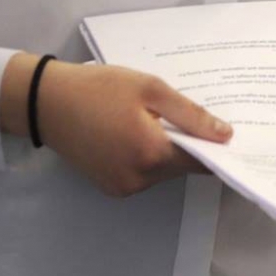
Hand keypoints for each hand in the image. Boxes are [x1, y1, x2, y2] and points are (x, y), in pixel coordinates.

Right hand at [29, 59, 232, 197]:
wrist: (47, 102)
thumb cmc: (99, 89)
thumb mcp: (150, 89)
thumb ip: (190, 114)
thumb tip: (225, 135)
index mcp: (151, 154)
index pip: (200, 162)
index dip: (215, 148)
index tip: (228, 133)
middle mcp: (138, 179)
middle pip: (181, 167)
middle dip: (188, 144)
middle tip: (186, 115)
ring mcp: (122, 187)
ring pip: (162, 172)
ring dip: (166, 151)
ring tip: (156, 120)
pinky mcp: (110, 187)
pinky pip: (143, 175)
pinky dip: (147, 158)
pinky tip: (137, 132)